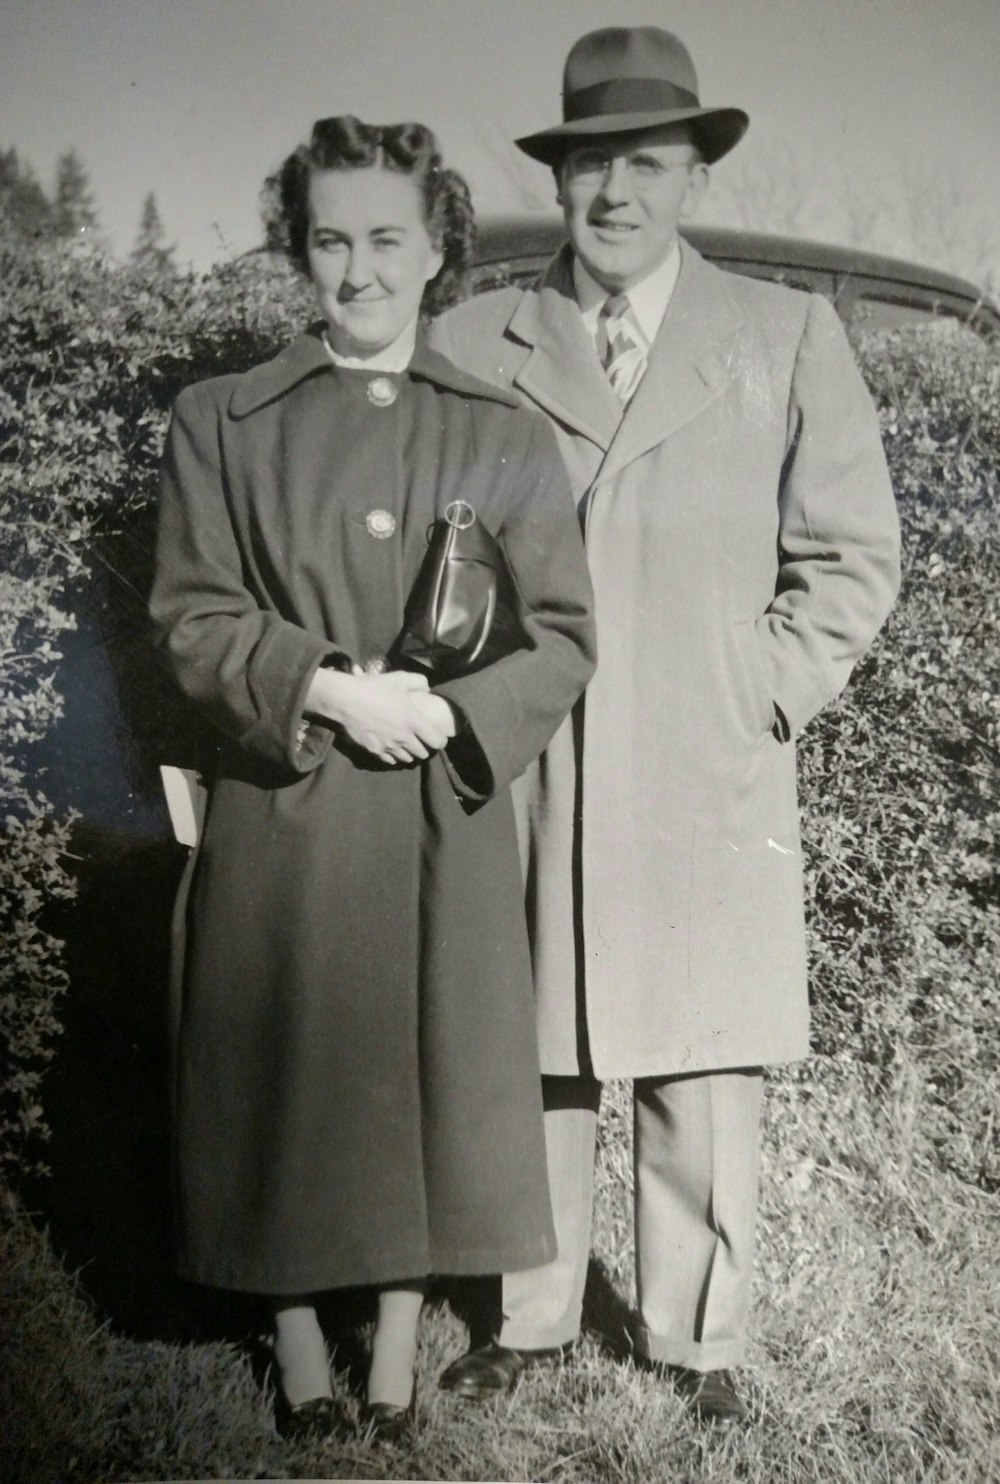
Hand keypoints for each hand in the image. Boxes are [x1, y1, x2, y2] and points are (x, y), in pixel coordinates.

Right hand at [306, 667, 454, 763]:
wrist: (347, 700)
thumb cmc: (375, 688)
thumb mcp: (400, 678)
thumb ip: (419, 682)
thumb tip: (427, 689)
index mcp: (414, 721)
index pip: (437, 741)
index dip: (441, 741)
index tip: (439, 737)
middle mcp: (404, 738)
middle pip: (423, 753)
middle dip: (425, 748)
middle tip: (422, 741)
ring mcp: (389, 746)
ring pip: (407, 758)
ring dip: (410, 753)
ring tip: (407, 746)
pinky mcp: (375, 751)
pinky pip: (390, 761)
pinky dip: (393, 756)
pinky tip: (391, 749)